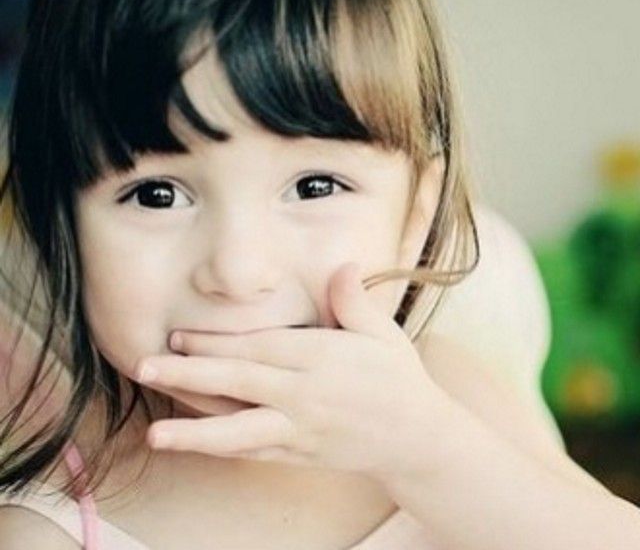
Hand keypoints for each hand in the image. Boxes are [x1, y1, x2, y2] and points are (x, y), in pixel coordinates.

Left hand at [134, 262, 450, 482]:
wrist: (415, 437)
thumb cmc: (397, 378)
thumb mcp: (382, 332)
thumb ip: (354, 300)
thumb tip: (343, 265)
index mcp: (320, 358)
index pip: (258, 347)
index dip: (215, 343)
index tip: (178, 336)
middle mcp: (303, 395)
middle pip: (238, 383)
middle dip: (189, 374)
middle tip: (145, 367)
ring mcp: (299, 429)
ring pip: (239, 430)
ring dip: (194, 430)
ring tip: (154, 434)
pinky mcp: (298, 453)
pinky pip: (254, 450)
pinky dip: (221, 449)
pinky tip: (191, 444)